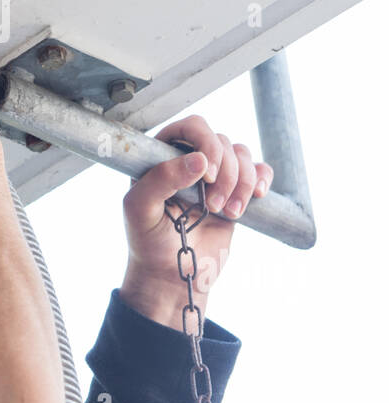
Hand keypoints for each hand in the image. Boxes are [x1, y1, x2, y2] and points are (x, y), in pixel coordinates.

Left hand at [118, 115, 272, 329]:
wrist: (174, 275)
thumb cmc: (149, 241)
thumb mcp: (140, 211)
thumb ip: (160, 180)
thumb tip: (199, 160)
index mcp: (162, 155)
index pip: (191, 127)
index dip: (206, 144)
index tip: (205, 177)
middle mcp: (189, 159)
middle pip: (221, 140)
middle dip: (225, 172)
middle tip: (214, 206)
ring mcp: (215, 175)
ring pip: (242, 154)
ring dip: (243, 183)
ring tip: (229, 213)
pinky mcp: (236, 191)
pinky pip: (260, 169)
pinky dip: (262, 179)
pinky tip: (256, 198)